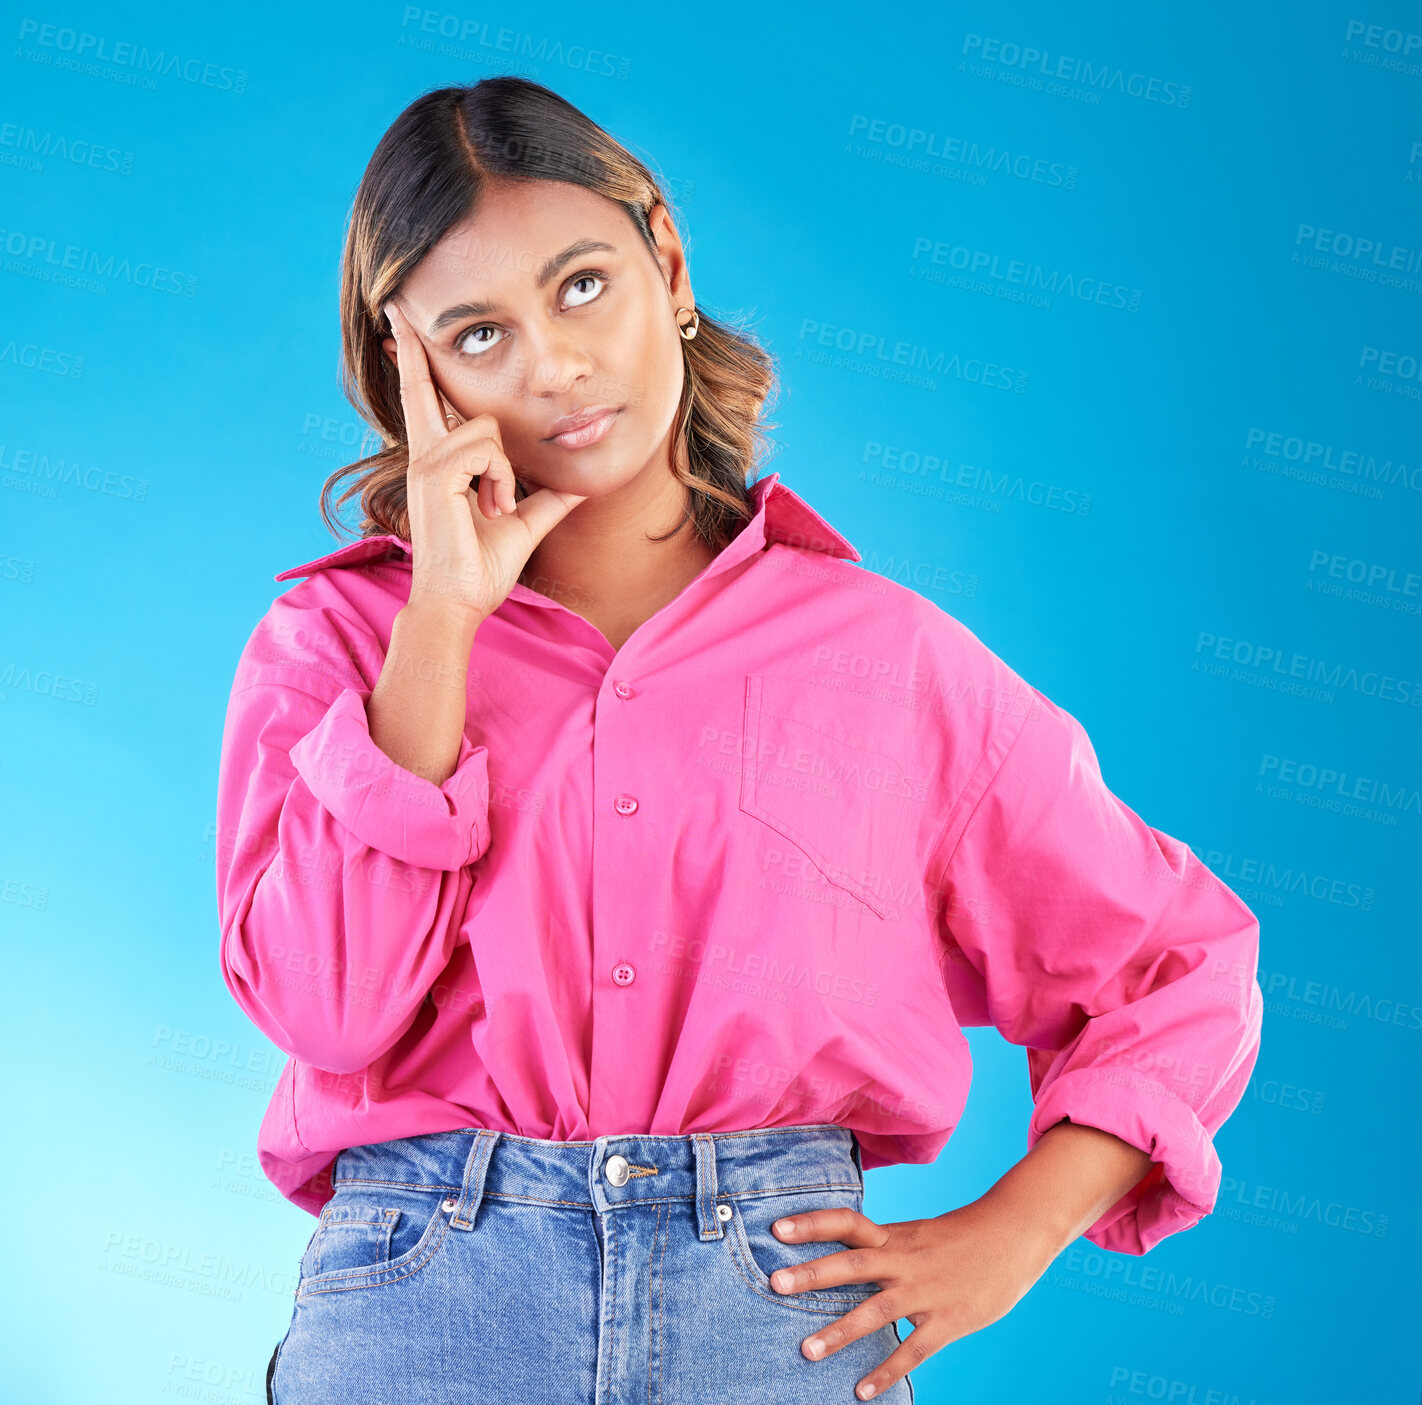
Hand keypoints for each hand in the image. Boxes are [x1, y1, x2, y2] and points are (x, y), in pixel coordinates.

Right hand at [382, 299, 585, 620]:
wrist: (460, 601)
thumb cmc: (481, 569)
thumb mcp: (523, 526)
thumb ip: (547, 500)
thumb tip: (580, 485)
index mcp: (439, 463)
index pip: (429, 406)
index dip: (419, 369)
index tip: (405, 334)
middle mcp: (426, 456)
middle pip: (422, 389)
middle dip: (416, 348)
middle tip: (399, 307)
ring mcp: (425, 462)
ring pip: (485, 429)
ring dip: (504, 472)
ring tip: (496, 508)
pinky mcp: (433, 473)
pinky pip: (486, 449)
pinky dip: (499, 479)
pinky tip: (491, 507)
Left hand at [766, 1197, 1061, 1399]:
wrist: (1014, 1234)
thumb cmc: (961, 1235)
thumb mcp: (918, 1233)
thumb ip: (885, 1245)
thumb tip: (848, 1249)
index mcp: (895, 1236)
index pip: (846, 1222)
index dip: (812, 1223)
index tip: (776, 1227)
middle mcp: (905, 1260)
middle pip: (852, 1264)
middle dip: (813, 1274)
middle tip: (774, 1282)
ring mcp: (926, 1292)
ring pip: (877, 1311)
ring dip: (840, 1331)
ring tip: (806, 1350)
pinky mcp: (948, 1321)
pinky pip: (912, 1350)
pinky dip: (886, 1371)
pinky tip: (861, 1391)